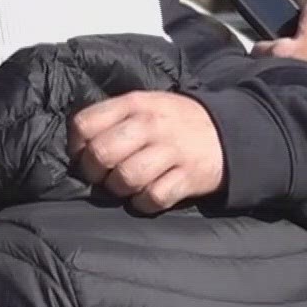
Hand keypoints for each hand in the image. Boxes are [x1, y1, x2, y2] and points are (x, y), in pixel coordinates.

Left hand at [68, 91, 224, 213]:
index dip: (76, 147)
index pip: (84, 124)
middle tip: (103, 176)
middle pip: (101, 153)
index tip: (84, 155)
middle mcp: (150, 124)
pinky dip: (144, 202)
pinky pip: (153, 198)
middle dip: (94, 172)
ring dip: (119, 189)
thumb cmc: (174, 122)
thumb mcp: (145, 105)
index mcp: (134, 104)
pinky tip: (147, 195)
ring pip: (126, 178)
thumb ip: (112, 118)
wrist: (229, 131)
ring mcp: (171, 150)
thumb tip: (78, 148)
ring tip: (126, 186)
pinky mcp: (188, 177)